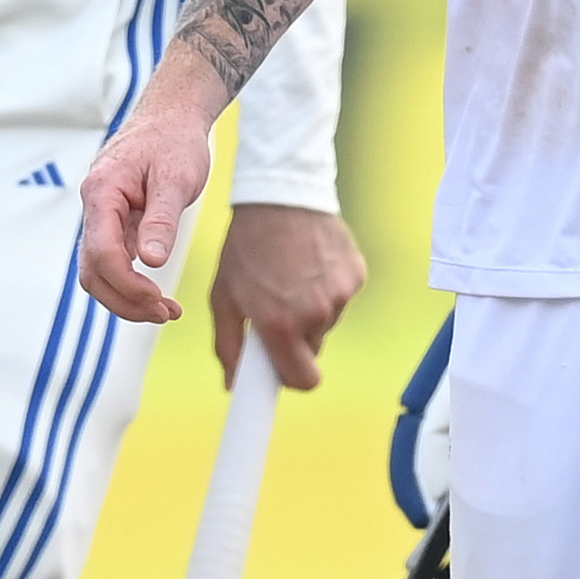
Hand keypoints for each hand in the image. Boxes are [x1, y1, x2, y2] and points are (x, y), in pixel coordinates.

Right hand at [78, 62, 226, 323]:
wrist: (171, 117)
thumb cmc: (173, 141)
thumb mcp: (176, 177)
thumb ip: (161, 219)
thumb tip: (151, 262)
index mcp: (102, 193)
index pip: (102, 253)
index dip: (127, 284)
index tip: (159, 300)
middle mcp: (94, 207)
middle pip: (92, 272)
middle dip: (125, 301)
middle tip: (165, 314)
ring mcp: (101, 217)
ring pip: (99, 271)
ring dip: (127, 297)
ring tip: (165, 311)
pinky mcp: (114, 223)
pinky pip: (113, 261)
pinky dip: (132, 283)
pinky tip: (157, 295)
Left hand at [209, 204, 364, 389]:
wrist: (280, 194)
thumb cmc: (246, 245)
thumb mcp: (224, 296)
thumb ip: (228, 344)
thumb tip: (232, 384)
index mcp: (281, 324)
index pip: (303, 381)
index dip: (291, 379)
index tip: (281, 374)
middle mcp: (316, 314)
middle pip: (312, 350)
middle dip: (295, 339)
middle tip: (276, 308)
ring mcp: (340, 294)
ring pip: (326, 322)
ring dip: (310, 310)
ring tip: (290, 276)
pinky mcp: (356, 274)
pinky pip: (341, 297)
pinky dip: (326, 287)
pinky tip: (309, 263)